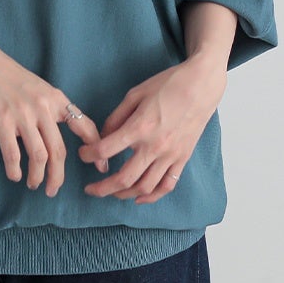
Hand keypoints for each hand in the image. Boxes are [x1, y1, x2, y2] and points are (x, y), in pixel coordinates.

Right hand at [0, 43, 108, 196]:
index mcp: (57, 98)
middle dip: (58, 177)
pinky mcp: (2, 121)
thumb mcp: (40, 88)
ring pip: (39, 156)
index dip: (96, 149)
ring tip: (34, 184)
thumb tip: (58, 138)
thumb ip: (52, 109)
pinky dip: (15, 170)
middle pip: (59, 152)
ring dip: (37, 176)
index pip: (85, 127)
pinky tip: (15, 175)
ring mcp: (23, 115)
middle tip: (53, 190)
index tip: (101, 167)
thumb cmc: (10, 76)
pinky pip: (13, 154)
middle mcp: (44, 107)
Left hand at [77, 53, 226, 203]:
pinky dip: (152, 196)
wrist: (200, 86)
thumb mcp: (135, 94)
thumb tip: (103, 136)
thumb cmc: (167, 85)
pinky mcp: (182, 159)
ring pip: (144, 187)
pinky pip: (166, 186)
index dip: (89, 155)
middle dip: (103, 188)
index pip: (107, 149)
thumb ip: (116, 117)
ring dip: (124, 194)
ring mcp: (170, 156)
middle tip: (90, 189)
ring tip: (112, 193)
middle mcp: (155, 146)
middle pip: (124, 178)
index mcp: (140, 127)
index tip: (83, 155)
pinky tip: (139, 197)